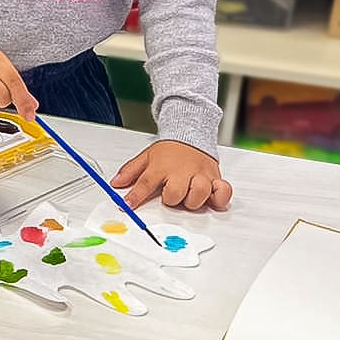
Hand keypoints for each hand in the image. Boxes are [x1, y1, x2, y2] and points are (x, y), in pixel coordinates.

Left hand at [112, 140, 231, 211]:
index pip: (145, 183)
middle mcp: (182, 171)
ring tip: (188, 195)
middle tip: (170, 194)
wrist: (190, 134)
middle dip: (170, 199)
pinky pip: (223, 192)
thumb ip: (131, 171)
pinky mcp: (216, 178)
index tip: (127, 205)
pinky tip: (211, 198)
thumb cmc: (169, 150)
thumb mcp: (147, 157)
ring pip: (198, 195)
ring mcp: (200, 175)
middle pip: (175, 194)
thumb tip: (116, 183)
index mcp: (162, 167)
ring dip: (192, 200)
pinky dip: (219, 198)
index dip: (135, 196)